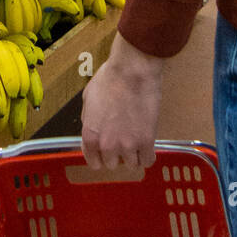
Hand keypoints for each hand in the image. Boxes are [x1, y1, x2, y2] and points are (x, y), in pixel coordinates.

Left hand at [81, 34, 163, 171]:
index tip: (105, 152)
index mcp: (90, 135)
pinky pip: (147, 161)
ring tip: (135, 140)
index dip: (100, 156)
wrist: (132, 72)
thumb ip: (89, 119)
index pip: (93, 161)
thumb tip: (93, 128)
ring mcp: (128, 145)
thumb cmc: (110, 79)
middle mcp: (107, 145)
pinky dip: (147, 156)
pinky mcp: (147, 142)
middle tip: (122, 139)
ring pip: (131, 165)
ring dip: (133, 154)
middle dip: (116, 153)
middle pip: (112, 164)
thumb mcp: (88, 98)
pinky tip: (146, 146)